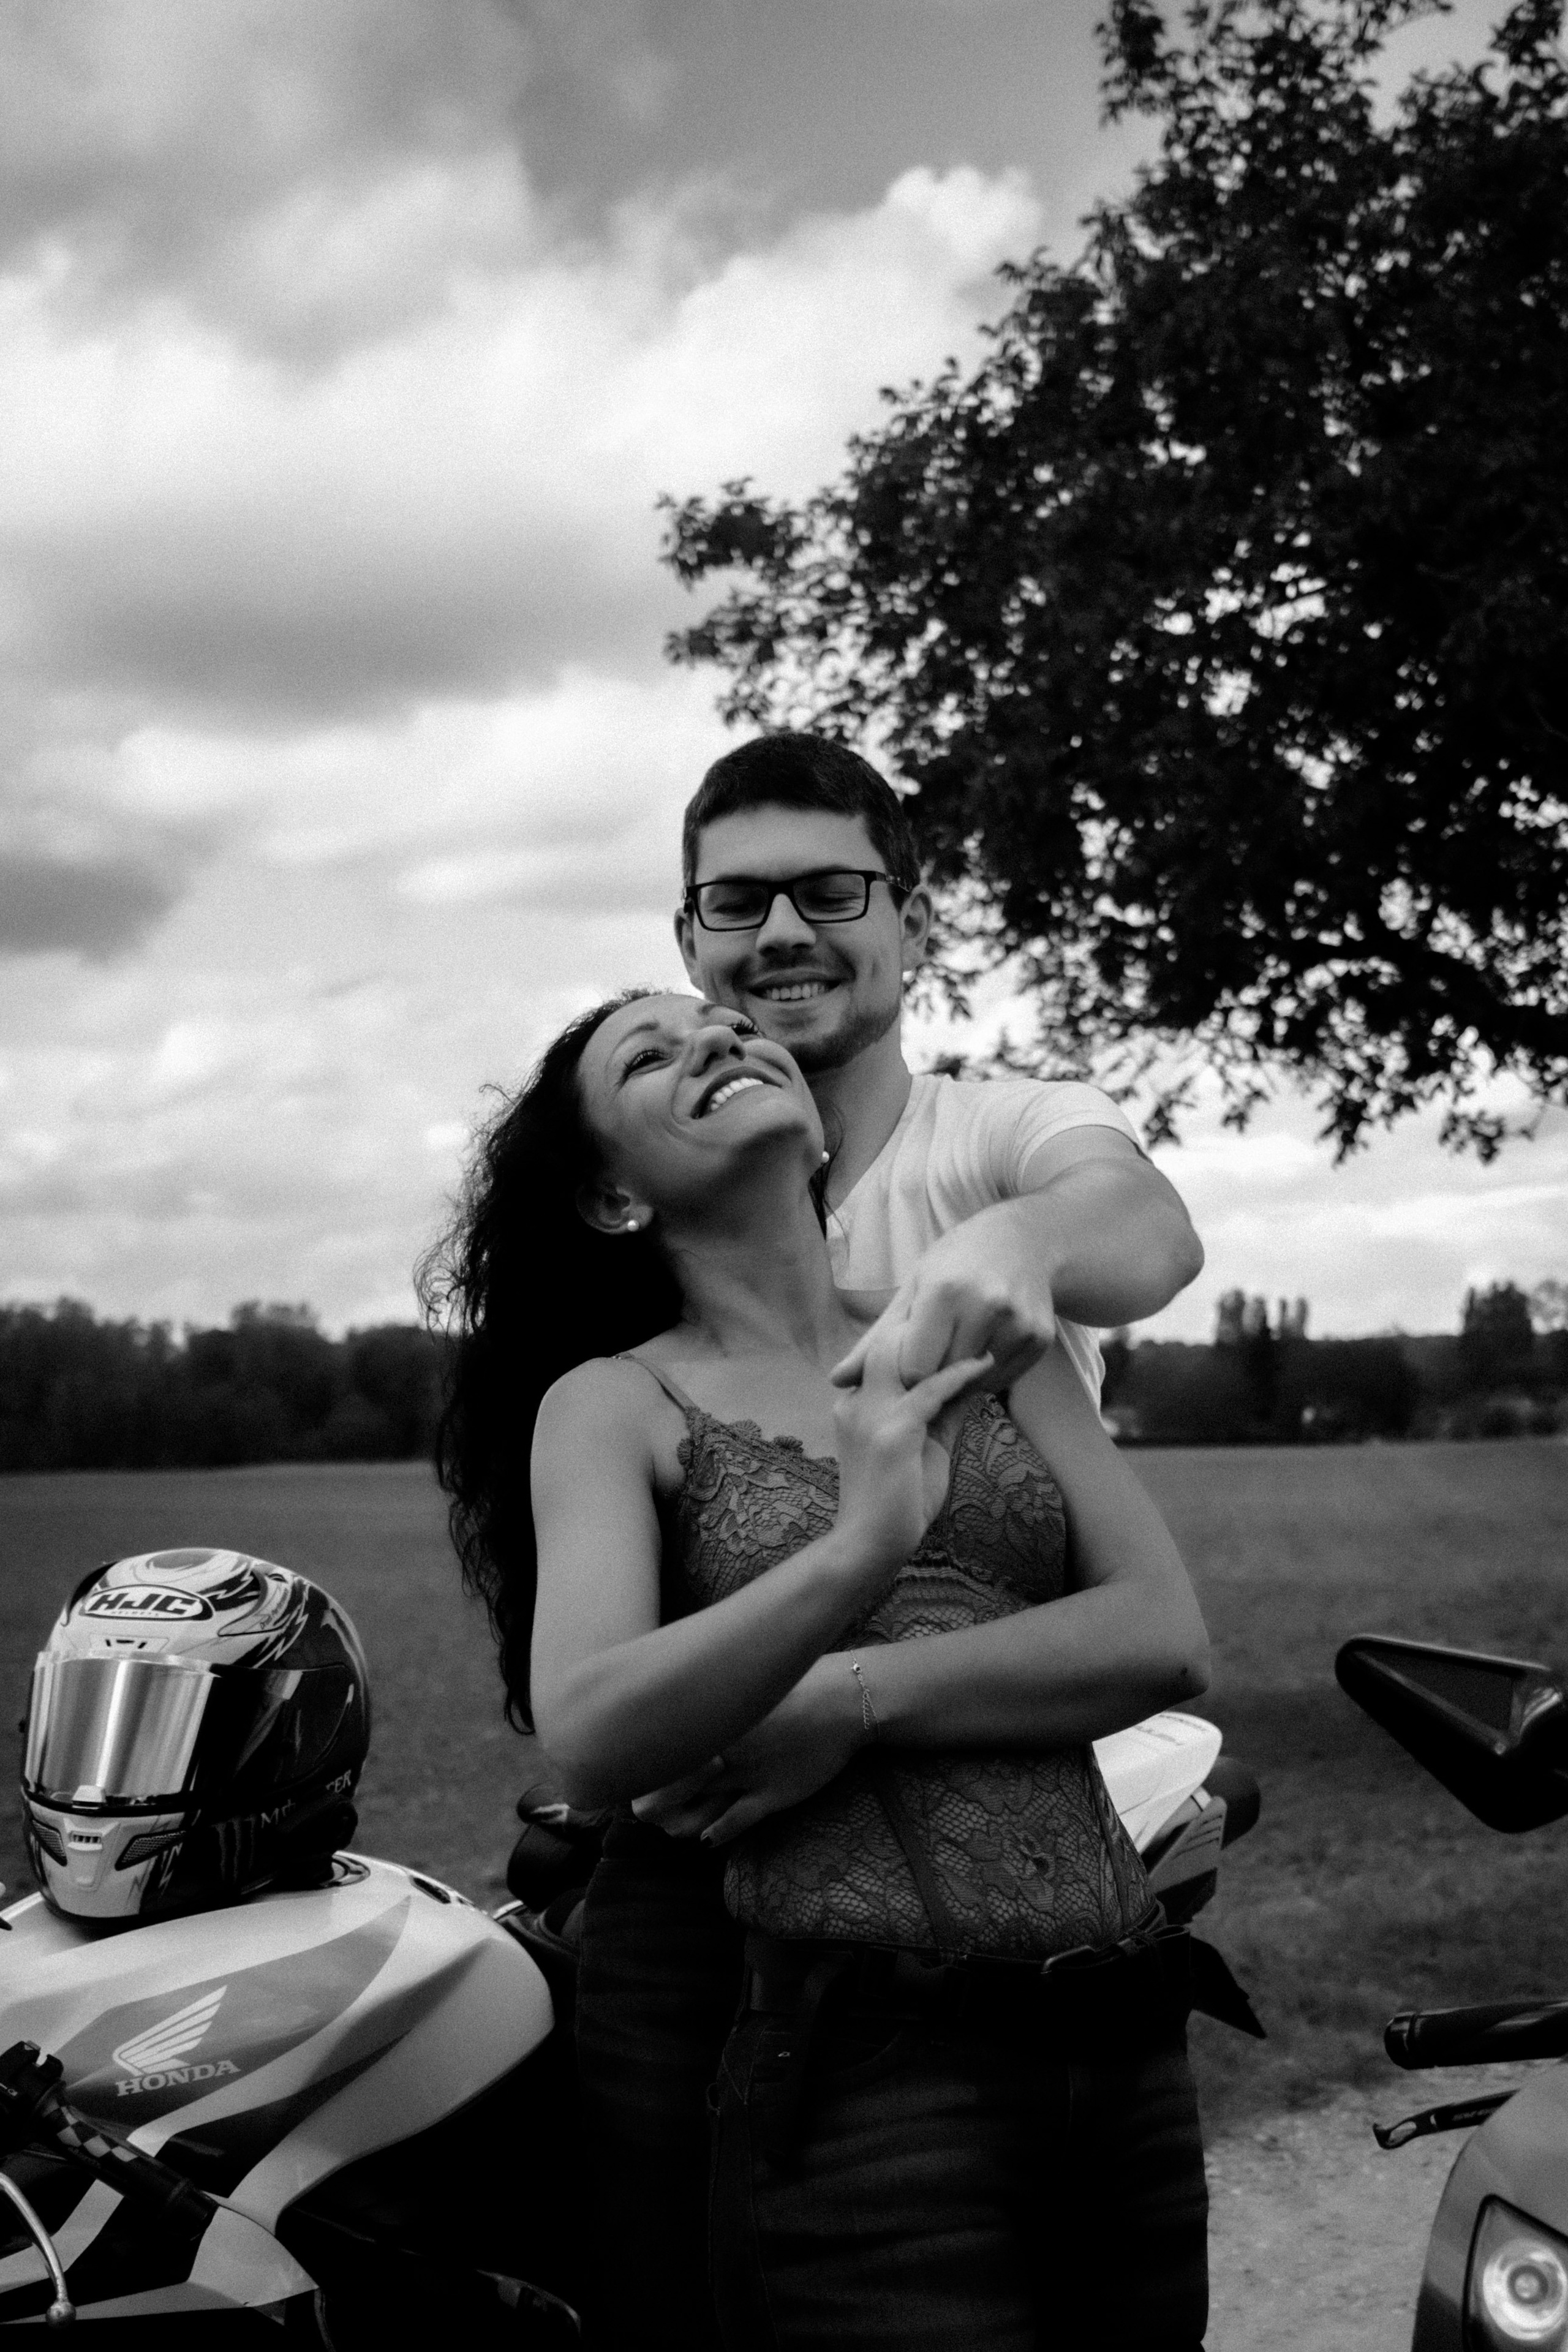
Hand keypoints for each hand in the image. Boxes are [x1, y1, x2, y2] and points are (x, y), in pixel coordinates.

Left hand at [632, 1656, 863, 1844]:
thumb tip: (680, 1715)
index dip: (641, 1773)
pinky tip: (707, 1838)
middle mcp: (720, 1747)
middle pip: (667, 1788)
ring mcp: (745, 1773)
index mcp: (710, 1719)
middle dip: (655, 1805)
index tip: (639, 1777)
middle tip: (651, 1811)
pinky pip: (733, 1821)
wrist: (843, 1699)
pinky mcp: (770, 1795)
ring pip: (696, 1810)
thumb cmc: (793, 1687)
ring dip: (682, 1824)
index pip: (657, 1753)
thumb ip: (712, 1704)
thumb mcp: (744, 1688)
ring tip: (676, 1827)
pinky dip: (715, 1834)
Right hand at [829, 1306, 991, 1563]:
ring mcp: (871, 1414)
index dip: (912, 1333)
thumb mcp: (923, 1448)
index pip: (883, 1355)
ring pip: (905, 1355)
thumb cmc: (896, 1503)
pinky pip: (930, 1390)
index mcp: (854, 1404)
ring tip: (978, 1327)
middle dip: (922, 1320)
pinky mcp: (893, 1432)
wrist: (869, 1546)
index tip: (950, 1320)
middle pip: (887, 1343)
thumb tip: (968, 1385)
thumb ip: (939, 1415)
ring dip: (944, 1341)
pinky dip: (959, 1374)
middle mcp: (856, 1401)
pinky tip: (984, 1364)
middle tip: (965, 1310)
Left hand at [832, 1207, 1054, 1391]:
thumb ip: (877, 1340)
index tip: (908, 1358)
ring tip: (961, 1341)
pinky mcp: (1040, 1339)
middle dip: (934, 1374)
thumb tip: (835, 1381)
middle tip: (936, 1351)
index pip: (913, 1368)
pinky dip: (988, 1373)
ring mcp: (1018, 1324)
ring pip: (974, 1384)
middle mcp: (985, 1307)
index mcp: (943, 1292)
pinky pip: (1002, 1380)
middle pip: (944, 1378)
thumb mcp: (913, 1288)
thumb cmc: (957, 1262)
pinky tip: (986, 1342)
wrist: (1025, 1240)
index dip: (906, 1370)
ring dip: (961, 1376)